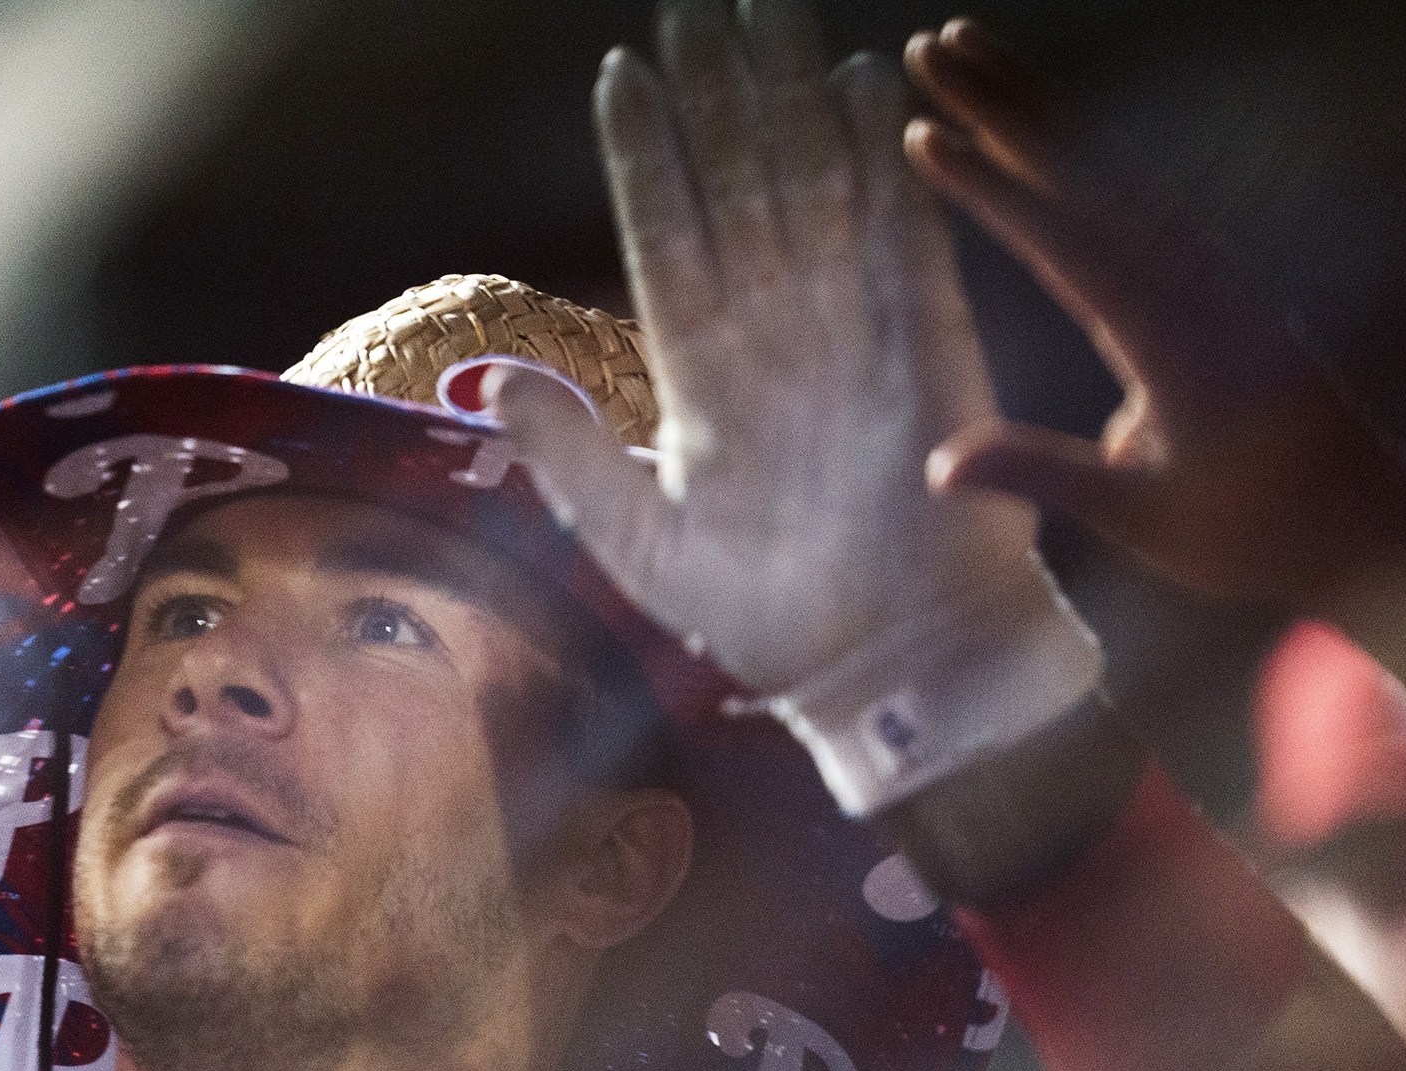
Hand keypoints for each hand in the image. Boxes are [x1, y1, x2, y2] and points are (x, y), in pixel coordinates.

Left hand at [490, 0, 1099, 815]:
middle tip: (699, 8)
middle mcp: (772, 340)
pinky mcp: (924, 342)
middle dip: (719, 101)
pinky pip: (899, 232)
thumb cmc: (769, 624)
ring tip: (770, 14)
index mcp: (701, 382)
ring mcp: (848, 332)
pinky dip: (880, 163)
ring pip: (810, 190)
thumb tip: (482, 382)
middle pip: (737, 191)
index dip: (648, 159)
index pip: (666, 241)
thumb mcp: (641, 550)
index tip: (624, 77)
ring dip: (791, 105)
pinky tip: (862, 86)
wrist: (891, 669)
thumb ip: (568, 460)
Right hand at [903, 18, 1405, 606]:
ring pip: (1114, 162)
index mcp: (1175, 339)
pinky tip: (1043, 120)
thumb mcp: (1145, 517)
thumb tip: (939, 466)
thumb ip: (1046, 475)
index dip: (993, 190)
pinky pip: (1139, 186)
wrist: (1369, 518)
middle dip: (1007, 103)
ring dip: (1041, 104)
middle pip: (1089, 170)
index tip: (926, 138)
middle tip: (933, 46)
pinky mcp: (1217, 273)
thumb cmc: (1255, 532)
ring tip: (969, 52)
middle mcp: (1196, 283)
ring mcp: (1213, 268)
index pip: (1067, 245)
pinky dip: (1084, 142)